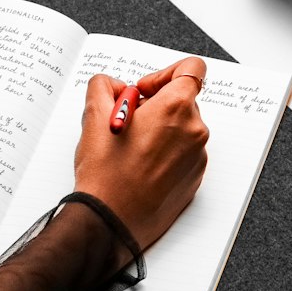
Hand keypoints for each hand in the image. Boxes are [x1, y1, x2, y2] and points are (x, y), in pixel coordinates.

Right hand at [73, 56, 208, 250]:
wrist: (111, 221)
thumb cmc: (105, 172)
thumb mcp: (94, 117)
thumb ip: (103, 86)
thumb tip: (114, 86)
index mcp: (175, 108)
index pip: (191, 69)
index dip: (164, 74)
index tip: (143, 92)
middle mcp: (194, 130)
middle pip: (182, 101)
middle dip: (156, 105)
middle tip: (128, 123)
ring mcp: (197, 157)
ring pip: (181, 128)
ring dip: (159, 130)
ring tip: (130, 149)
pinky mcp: (194, 179)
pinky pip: (183, 153)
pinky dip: (165, 153)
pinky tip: (140, 168)